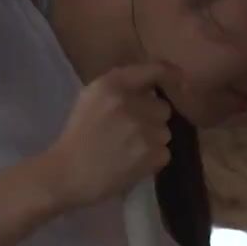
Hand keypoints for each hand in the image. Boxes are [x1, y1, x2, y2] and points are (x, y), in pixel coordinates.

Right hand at [38, 61, 174, 209]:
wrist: (66, 174)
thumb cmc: (77, 135)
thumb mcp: (91, 97)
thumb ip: (120, 86)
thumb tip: (152, 85)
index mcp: (112, 85)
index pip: (156, 71)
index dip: (171, 75)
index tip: (179, 82)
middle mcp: (131, 104)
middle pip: (163, 107)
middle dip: (151, 118)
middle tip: (131, 130)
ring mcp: (144, 131)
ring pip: (165, 132)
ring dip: (152, 140)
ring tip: (129, 149)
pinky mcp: (153, 155)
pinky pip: (165, 153)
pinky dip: (152, 160)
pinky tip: (131, 163)